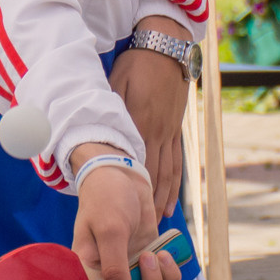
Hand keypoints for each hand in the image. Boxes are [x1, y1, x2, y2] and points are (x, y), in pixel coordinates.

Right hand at [69, 141, 173, 279]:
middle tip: (146, 266)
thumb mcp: (109, 230)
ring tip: (155, 254)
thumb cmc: (107, 199)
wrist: (122, 176)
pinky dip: (170, 276)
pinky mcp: (147, 268)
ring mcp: (129, 276)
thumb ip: (114, 269)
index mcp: (87, 276)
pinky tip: (164, 254)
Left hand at [110, 44, 188, 215]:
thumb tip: (103, 139)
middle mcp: (158, 133)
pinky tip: (170, 200)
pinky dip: (174, 184)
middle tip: (138, 231)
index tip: (118, 211)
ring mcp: (170, 133)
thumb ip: (113, 114)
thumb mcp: (118, 86)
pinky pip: (177, 162)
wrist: (167, 47)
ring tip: (155, 225)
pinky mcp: (177, 130)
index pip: (133, 164)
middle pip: (151, 176)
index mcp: (141, 123)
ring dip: (161, 200)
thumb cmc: (136, 65)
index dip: (127, 190)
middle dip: (144, 205)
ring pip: (167, 173)